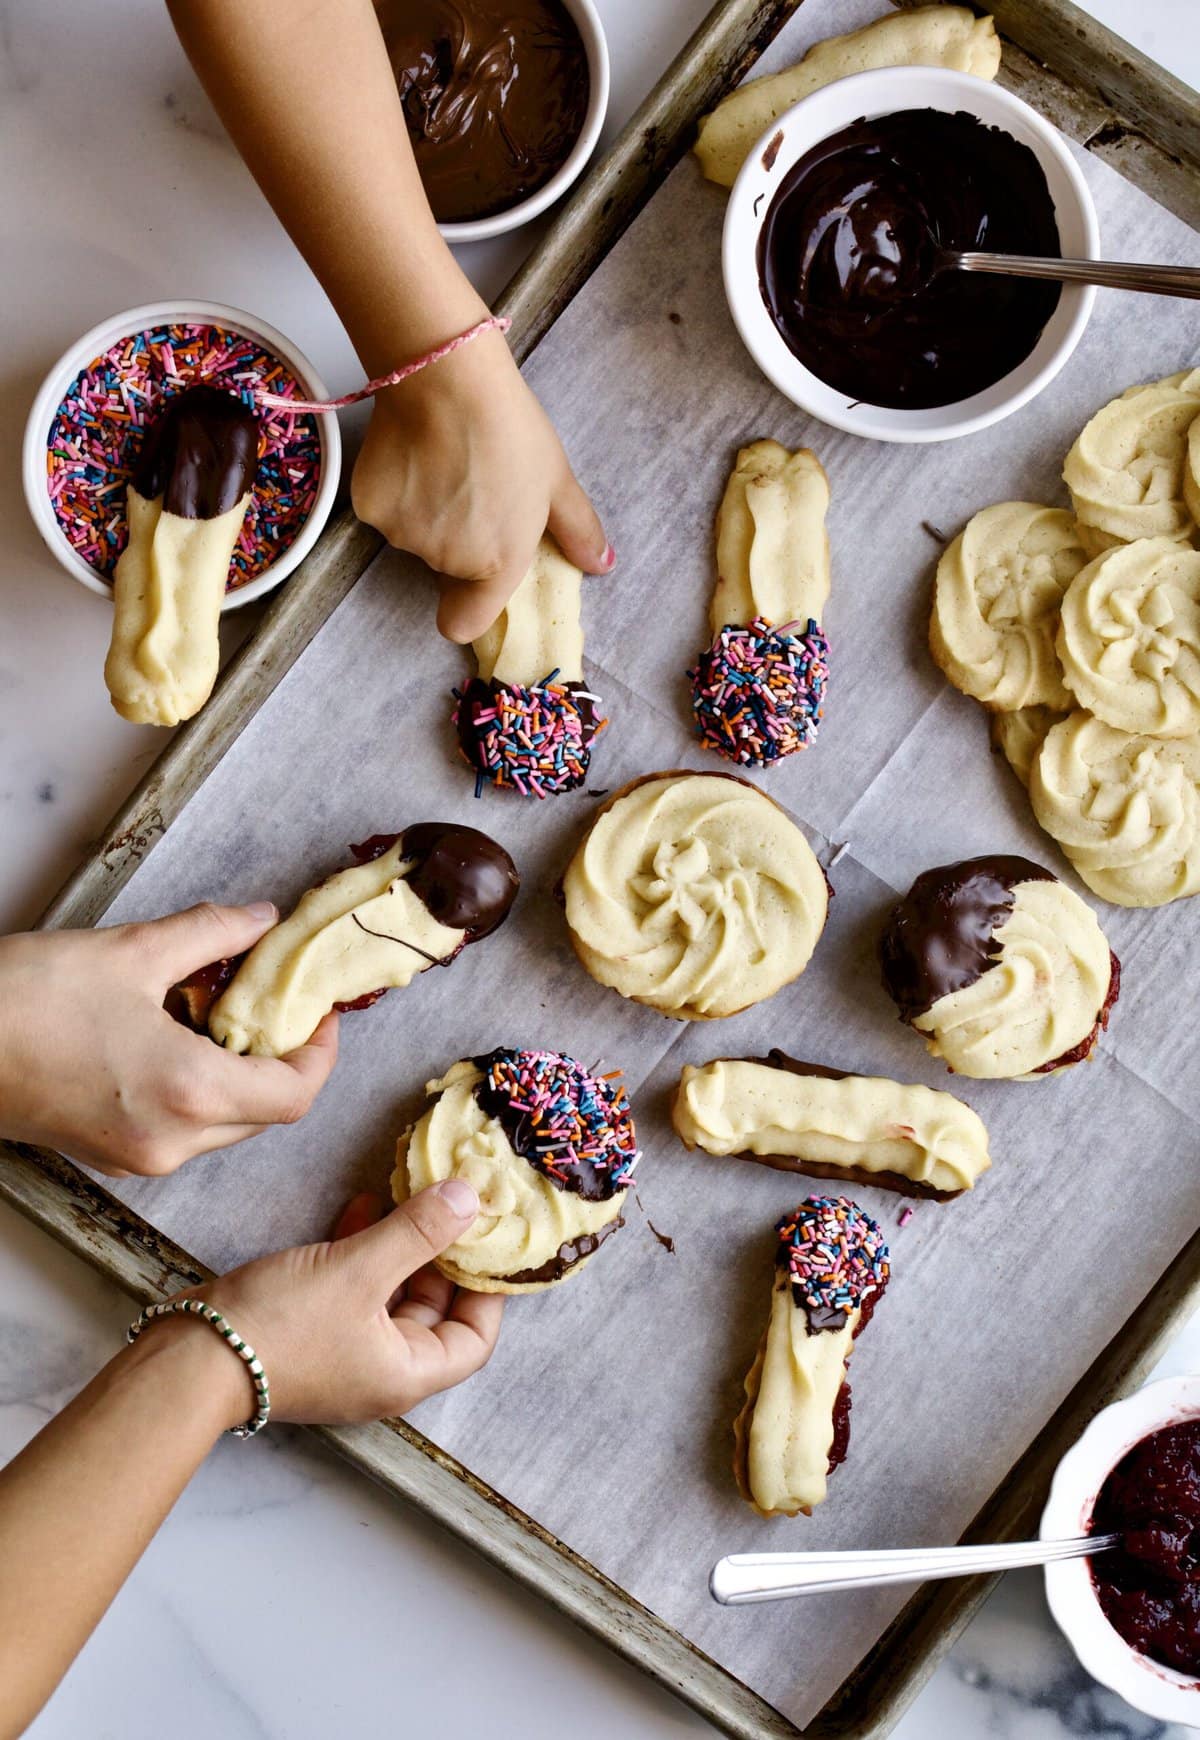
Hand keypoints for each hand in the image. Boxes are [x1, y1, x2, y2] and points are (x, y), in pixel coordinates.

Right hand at [0, 904, 337, 1176]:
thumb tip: (261, 920)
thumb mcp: (131, 952)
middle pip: (266, 1115)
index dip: (322, 1053)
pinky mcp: (111, 1155)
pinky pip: (185, 1131)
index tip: (321, 1014)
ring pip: (227, 1127)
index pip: (295, 1095)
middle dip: (283, 1062)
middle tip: (279, 1008)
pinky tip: (181, 1042)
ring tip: (226, 1018)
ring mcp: (139, 1156)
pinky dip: (200, 1092)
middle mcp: (172, 1140)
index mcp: (189, 1092)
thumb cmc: (25, 1002)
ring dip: (241, 1077)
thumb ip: (211, 935)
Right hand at [197, 1181, 502, 1425]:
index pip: (474, 1339)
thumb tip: (471, 1199)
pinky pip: (353, 1288)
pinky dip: (363, 1250)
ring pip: (390, 1293)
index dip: (488, 1291)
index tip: (491, 1238)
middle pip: (433, 1311)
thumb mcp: (358, 1270)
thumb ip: (417, 1233)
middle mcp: (381, 1369)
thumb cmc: (282, 1326)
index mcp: (406, 1372)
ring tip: (410, 1193)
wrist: (192, 1356)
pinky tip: (361, 1205)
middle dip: (441, 1255)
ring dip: (400, 1245)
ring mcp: (344, 1351)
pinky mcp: (311, 1329)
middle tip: (454, 1203)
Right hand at [351, 329, 613, 642]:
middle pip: (443, 567)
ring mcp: (403, 535)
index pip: (463, 623)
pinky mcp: (370, 507)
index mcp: (496, 563)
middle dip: (456, 536)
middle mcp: (446, 560)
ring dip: (425, 510)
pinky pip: (384, 509)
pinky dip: (394, 489)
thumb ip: (577, 531)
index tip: (473, 579)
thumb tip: (602, 564)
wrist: (447, 378)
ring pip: (413, 535)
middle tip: (470, 483)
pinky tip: (411, 453)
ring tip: (442, 460)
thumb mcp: (557, 481)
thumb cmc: (510, 429)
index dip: (467, 605)